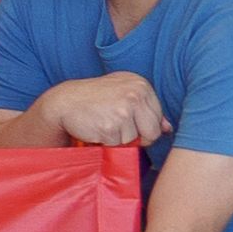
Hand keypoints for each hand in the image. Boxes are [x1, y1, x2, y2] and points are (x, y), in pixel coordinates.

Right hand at [37, 70, 166, 149]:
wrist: (64, 102)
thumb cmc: (95, 98)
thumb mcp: (122, 94)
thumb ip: (147, 110)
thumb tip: (168, 128)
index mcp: (141, 84)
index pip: (157, 118)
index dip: (142, 126)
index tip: (124, 118)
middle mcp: (135, 94)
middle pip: (152, 132)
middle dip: (135, 136)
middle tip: (114, 124)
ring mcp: (123, 110)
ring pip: (134, 140)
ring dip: (118, 139)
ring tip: (103, 123)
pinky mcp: (110, 126)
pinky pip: (118, 146)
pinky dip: (106, 142)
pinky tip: (96, 128)